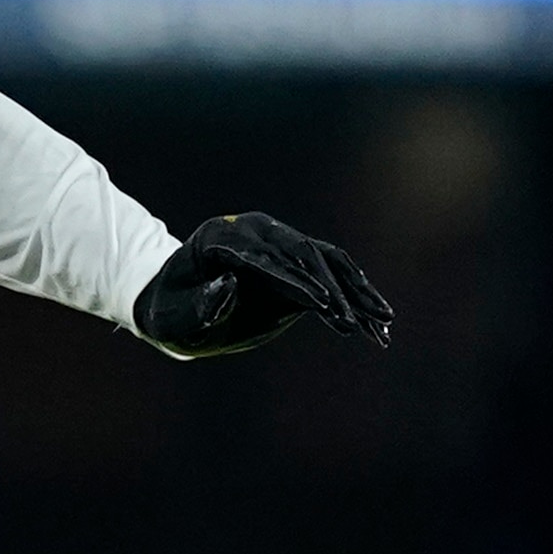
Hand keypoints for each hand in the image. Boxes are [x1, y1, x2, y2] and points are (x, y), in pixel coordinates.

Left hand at [133, 212, 395, 358]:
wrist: (174, 299)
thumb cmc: (169, 310)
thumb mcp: (172, 316)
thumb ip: (197, 305)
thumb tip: (227, 284)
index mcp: (221, 237)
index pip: (266, 259)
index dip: (295, 282)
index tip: (323, 305)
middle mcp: (256, 231)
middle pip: (306, 254)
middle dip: (338, 288)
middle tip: (360, 320)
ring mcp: (277, 241)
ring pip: (328, 260)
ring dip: (357, 291)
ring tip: (383, 322)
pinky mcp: (292, 259)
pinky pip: (331, 272)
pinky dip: (354, 295)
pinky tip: (375, 323)